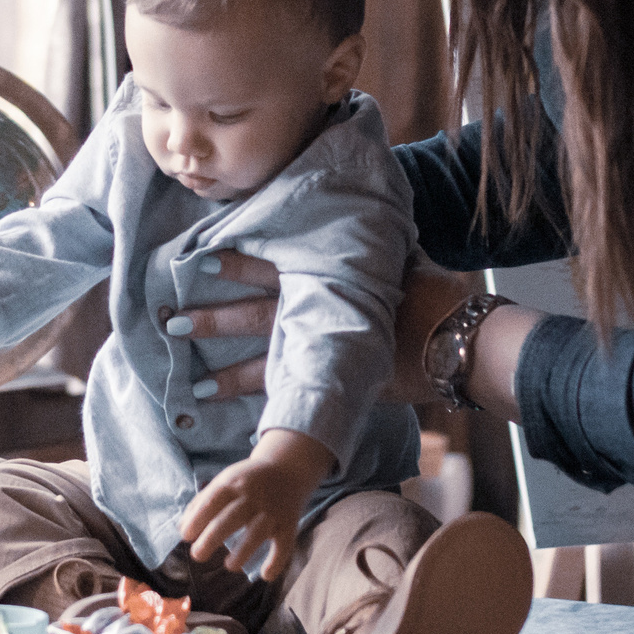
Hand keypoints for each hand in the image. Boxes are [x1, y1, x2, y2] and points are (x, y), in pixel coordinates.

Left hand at [177, 251, 480, 407]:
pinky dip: (270, 413)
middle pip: (253, 317)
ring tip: (195, 388)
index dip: (232, 265)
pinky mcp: (340, 385)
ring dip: (228, 377)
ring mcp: (327, 353)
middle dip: (212, 322)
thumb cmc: (431, 291)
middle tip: (173, 324)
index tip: (196, 262)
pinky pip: (295, 399)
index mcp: (326, 278)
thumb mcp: (396, 252)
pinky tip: (246, 427)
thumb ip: (366, 241)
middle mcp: (318, 314)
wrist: (460, 338)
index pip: (269, 267)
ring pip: (265, 365)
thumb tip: (361, 206)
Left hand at [177, 428, 333, 579]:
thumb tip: (182, 530)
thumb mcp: (225, 481)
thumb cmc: (247, 481)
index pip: (212, 502)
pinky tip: (265, 575)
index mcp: (233, 484)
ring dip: (242, 552)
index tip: (186, 536)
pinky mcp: (289, 524)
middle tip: (197, 555)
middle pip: (231, 518)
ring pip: (257, 532)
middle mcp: (253, 497)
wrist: (288, 468)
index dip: (197, 519)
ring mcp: (272, 511)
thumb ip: (203, 502)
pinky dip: (276, 561)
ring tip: (229, 565)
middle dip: (212, 538)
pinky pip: (284, 544)